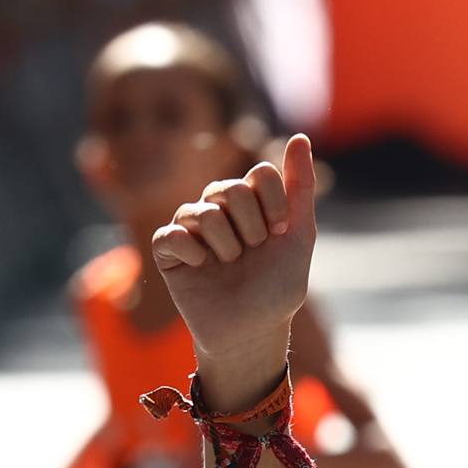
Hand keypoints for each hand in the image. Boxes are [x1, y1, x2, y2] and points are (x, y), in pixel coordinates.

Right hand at [153, 131, 317, 404]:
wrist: (252, 331)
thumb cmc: (277, 287)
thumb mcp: (299, 236)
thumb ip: (301, 187)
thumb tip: (300, 137)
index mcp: (250, 198)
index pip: (261, 174)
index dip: (276, 207)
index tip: (280, 235)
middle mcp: (218, 205)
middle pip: (234, 190)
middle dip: (252, 230)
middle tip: (251, 255)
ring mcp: (190, 225)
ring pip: (206, 212)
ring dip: (227, 247)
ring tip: (229, 265)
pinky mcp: (167, 248)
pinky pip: (174, 234)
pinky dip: (194, 254)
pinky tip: (202, 268)